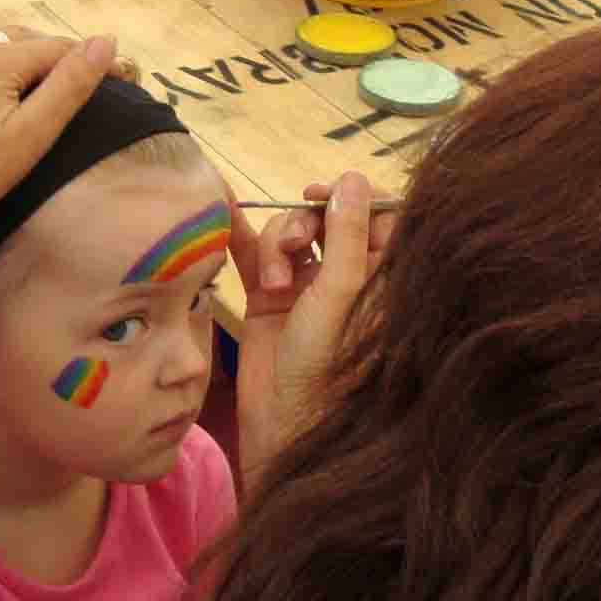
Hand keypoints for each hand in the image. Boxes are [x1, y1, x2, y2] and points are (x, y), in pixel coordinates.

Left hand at [0, 34, 115, 256]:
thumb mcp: (29, 135)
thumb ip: (68, 86)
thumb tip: (105, 42)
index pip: (57, 48)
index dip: (92, 59)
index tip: (122, 74)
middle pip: (17, 43)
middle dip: (51, 55)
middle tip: (78, 75)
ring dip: (9, 64)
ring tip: (28, 85)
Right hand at [226, 175, 392, 488]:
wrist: (282, 424)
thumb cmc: (326, 368)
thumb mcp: (340, 294)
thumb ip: (348, 234)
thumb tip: (352, 177)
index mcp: (378, 277)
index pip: (376, 216)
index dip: (351, 197)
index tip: (323, 191)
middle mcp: (344, 277)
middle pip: (326, 218)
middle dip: (306, 222)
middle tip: (295, 242)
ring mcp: (305, 286)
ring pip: (289, 234)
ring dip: (278, 247)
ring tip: (274, 284)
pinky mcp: (266, 296)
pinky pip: (251, 251)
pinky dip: (240, 231)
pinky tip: (222, 203)